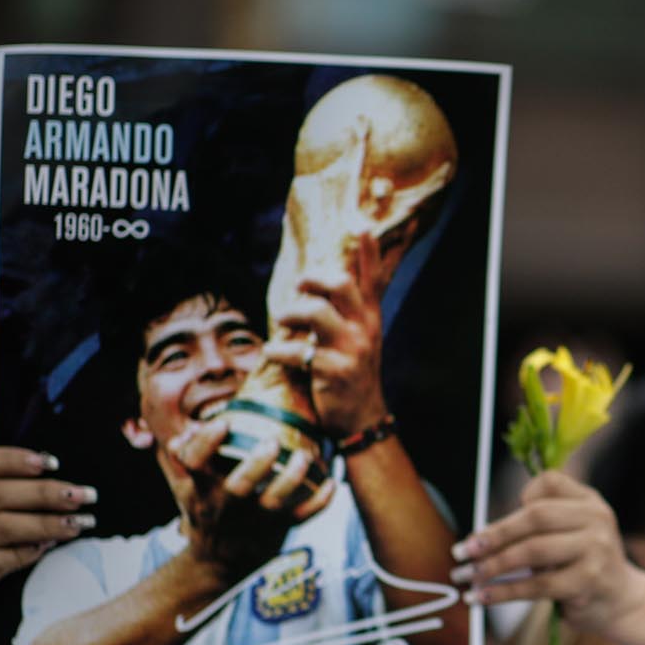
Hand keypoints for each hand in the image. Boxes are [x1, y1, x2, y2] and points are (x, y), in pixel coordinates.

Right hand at [0, 448, 98, 623]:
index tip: (51, 463)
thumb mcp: (1, 518)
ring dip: (45, 522)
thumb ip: (15, 493)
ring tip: (79, 524)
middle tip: (84, 496)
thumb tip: (57, 469)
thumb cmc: (1, 553)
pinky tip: (48, 548)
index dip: (11, 458)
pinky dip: (27, 551)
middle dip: (44, 492)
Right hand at [165, 419, 336, 574]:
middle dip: (256, 464)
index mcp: (199, 488)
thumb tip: (185, 432)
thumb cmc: (204, 509)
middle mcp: (226, 504)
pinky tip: (332, 482)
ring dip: (292, 478)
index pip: (194, 463)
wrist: (218, 560)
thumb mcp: (183, 486)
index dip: (206, 443)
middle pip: (239, 486)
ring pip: (275, 502)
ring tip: (304, 456)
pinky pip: (302, 517)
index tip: (223, 423)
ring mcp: (254, 519)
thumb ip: (179, 457)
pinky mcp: (278, 528)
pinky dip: (320, 502)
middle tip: (272, 441)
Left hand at [264, 266, 388, 439]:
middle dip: (313, 279)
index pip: (372, 279)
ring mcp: (351, 350)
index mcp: (370, 318)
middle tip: (298, 285)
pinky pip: (298, 352)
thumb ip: (349, 309)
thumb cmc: (352, 372)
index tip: (361, 226)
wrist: (362, 417)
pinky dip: (278, 351)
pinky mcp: (335, 371)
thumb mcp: (360, 337)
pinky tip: (272, 354)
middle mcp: (365, 329)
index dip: (368, 253)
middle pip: (341, 285)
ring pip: (316, 313)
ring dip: (290, 314)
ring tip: (281, 322)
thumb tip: (324, 280)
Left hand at [450, 472, 636, 633]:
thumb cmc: (584, 566)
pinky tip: (482, 598)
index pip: (549, 483)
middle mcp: (596, 519)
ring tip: (468, 577)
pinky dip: (504, 592)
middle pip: (535, 516)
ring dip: (493, 565)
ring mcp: (596, 549)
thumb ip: (541, 524)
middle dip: (494, 534)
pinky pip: (537, 585)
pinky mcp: (588, 581)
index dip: (520, 498)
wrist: (623, 602)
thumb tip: (481, 537)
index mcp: (590, 501)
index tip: (498, 520)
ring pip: (533, 551)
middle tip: (462, 551)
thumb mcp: (573, 534)